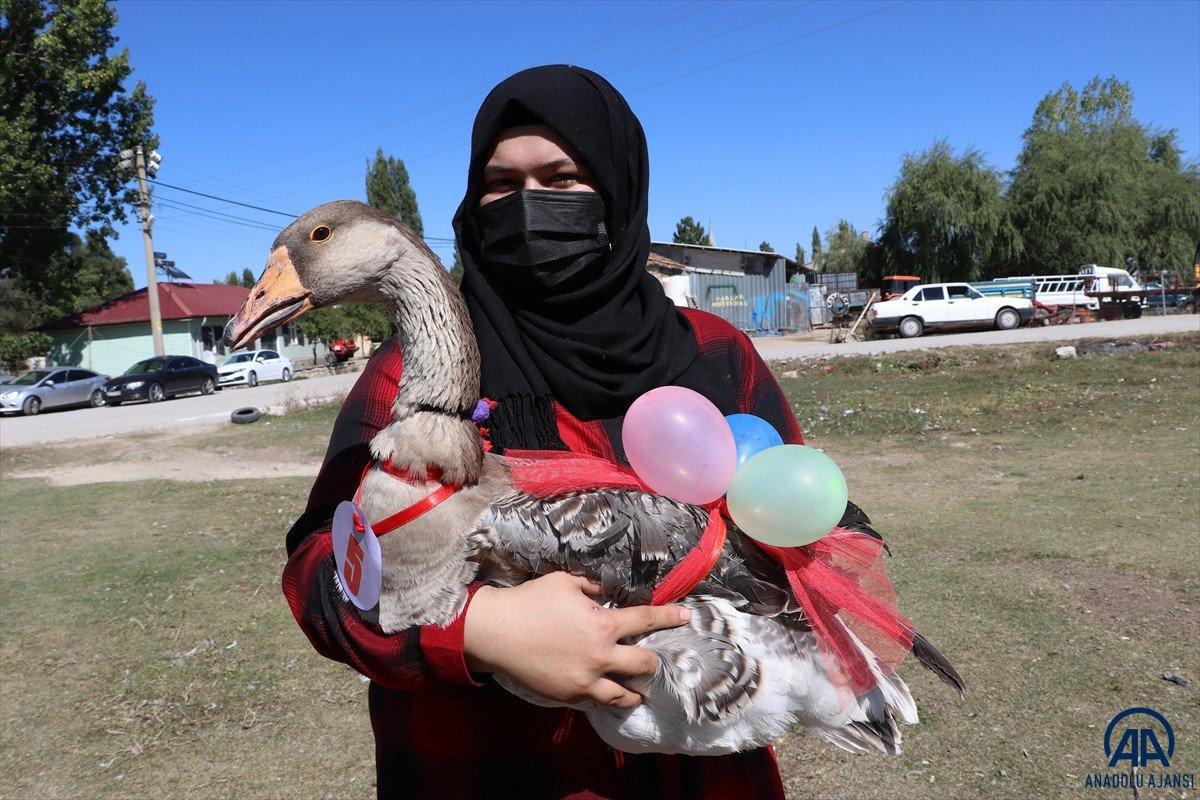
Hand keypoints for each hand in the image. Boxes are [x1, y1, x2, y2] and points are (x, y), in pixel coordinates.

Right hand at [463, 572, 690, 708]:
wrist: (498, 632)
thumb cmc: (532, 601)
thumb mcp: (566, 582)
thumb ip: (594, 586)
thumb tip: (610, 589)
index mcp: (603, 624)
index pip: (646, 619)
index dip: (670, 617)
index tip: (687, 617)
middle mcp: (601, 656)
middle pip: (644, 663)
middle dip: (653, 660)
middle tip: (653, 658)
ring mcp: (586, 680)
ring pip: (625, 694)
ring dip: (635, 689)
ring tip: (639, 690)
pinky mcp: (570, 695)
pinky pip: (597, 701)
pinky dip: (606, 697)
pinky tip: (609, 694)